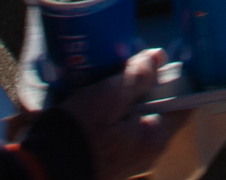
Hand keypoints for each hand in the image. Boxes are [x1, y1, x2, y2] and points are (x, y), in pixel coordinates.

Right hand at [55, 48, 175, 179]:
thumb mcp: (109, 95)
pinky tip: (95, 99)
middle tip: (125, 67)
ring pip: (136, 116)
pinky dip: (113, 112)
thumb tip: (158, 57)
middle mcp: (146, 151)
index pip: (181, 104)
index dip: (173, 80)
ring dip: (125, 97)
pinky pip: (120, 128)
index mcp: (154, 137)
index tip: (159, 63)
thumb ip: (137, 75)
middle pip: (157, 108)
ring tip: (106, 80)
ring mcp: (128, 156)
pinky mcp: (111, 157)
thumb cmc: (78, 133)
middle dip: (144, 85)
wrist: (44, 168)